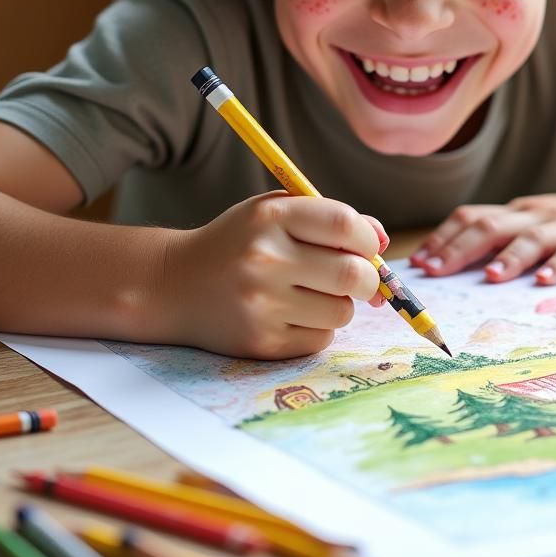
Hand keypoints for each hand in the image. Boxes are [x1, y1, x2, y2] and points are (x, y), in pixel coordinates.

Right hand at [161, 190, 386, 357]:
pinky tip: (291, 314)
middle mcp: (265, 259)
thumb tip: (382, 241)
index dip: (368, 238)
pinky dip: (318, 328)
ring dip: (340, 304)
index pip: (344, 225)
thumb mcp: (276, 213)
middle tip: (360, 279)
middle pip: (353, 274)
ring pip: (342, 311)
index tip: (367, 246)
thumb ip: (330, 219)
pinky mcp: (261, 342)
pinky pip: (320, 339)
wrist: (173, 285)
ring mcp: (262, 305)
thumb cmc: (239, 242)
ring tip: (313, 294)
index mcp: (271, 216)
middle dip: (369, 279)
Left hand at [410, 182, 555, 284]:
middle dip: (458, 249)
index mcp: (522, 212)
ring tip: (490, 278)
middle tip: (433, 272)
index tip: (418, 262)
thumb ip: (512, 239)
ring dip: (508, 258)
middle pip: (491, 226)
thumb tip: (466, 263)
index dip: (443, 238)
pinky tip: (546, 281)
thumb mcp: (546, 226)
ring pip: (531, 238)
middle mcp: (539, 214)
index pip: (472, 217)